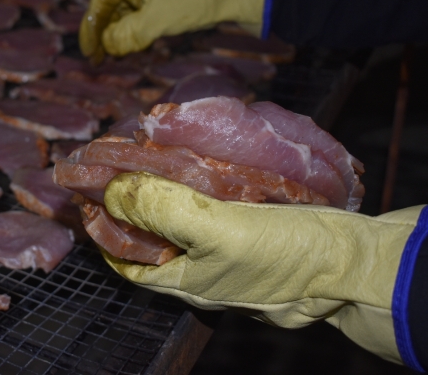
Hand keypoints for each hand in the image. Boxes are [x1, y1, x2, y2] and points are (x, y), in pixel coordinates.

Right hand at [79, 0, 270, 62]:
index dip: (91, 26)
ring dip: (121, 34)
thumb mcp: (157, 20)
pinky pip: (145, 15)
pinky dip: (138, 32)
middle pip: (112, 6)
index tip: (90, 51)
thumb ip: (128, 35)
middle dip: (104, 33)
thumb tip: (109, 47)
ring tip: (119, 56)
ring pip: (129, 12)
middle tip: (101, 60)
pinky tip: (140, 47)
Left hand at [103, 172, 422, 365]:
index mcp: (181, 279)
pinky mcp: (247, 237)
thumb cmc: (287, 255)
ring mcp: (222, 255)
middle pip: (147, 238)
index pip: (123, 258)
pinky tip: (196, 166)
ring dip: (160, 195)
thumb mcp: (217, 229)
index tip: (86, 196)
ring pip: (177, 224)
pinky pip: (208, 214)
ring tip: (148, 161)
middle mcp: (197, 271)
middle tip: (116, 168)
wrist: (354, 262)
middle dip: (128, 206)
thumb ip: (163, 210)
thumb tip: (112, 191)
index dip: (100, 228)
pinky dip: (194, 191)